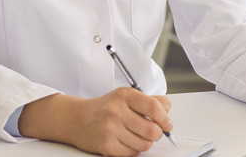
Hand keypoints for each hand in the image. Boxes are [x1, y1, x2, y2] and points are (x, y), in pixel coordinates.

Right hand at [18, 87, 172, 155]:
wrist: (77, 119)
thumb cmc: (105, 108)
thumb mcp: (125, 96)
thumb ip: (149, 100)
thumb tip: (167, 108)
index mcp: (124, 95)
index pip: (154, 108)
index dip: (165, 118)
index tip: (167, 124)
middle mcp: (116, 111)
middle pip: (152, 130)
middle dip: (157, 133)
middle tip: (153, 132)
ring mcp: (110, 129)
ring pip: (144, 144)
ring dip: (144, 142)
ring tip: (137, 136)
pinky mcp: (106, 145)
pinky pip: (131, 154)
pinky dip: (133, 150)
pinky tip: (126, 142)